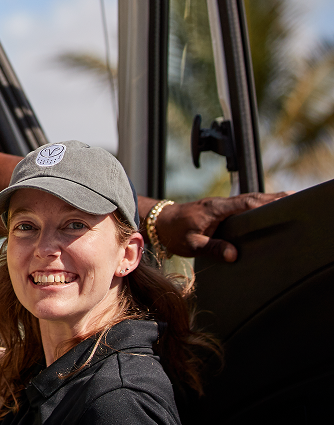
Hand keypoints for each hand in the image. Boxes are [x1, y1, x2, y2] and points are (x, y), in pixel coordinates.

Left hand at [153, 192, 289, 261]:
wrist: (159, 221)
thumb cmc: (173, 232)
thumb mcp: (191, 244)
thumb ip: (212, 248)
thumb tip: (233, 254)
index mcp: (215, 209)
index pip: (245, 203)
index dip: (264, 204)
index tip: (281, 205)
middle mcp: (220, 204)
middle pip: (251, 199)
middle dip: (272, 199)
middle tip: (293, 201)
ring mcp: (220, 206)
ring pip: (247, 200)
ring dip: (265, 201)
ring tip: (287, 204)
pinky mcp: (219, 210)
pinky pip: (241, 205)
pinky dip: (255, 205)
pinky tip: (266, 211)